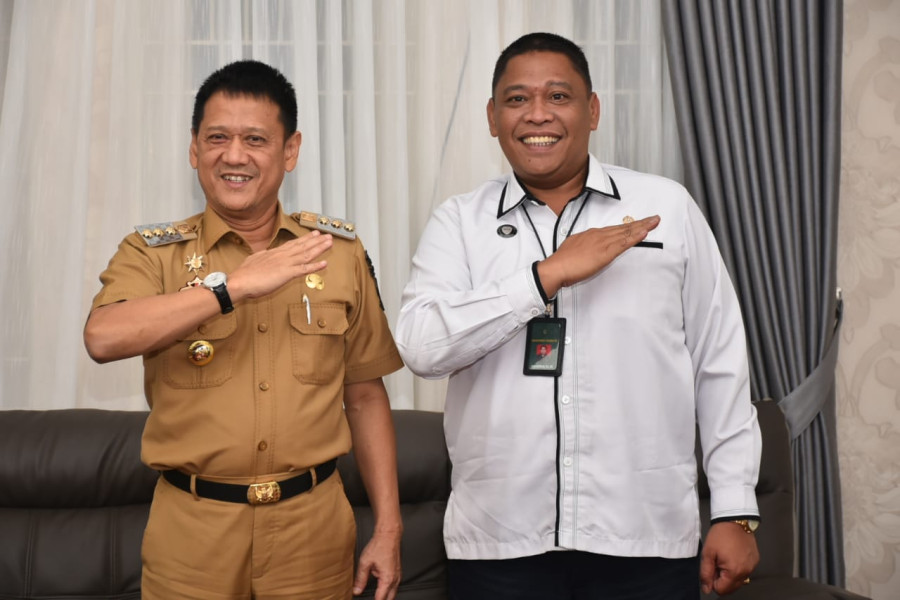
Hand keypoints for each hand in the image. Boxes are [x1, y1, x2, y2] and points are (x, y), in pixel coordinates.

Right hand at [228, 230, 332, 301]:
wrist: (239, 281)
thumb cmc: (244, 274)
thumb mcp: (254, 260)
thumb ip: (261, 256)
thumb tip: (264, 253)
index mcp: (274, 252)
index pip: (293, 244)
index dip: (304, 239)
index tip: (313, 234)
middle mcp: (282, 255)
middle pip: (302, 246)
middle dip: (316, 241)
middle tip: (327, 235)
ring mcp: (285, 263)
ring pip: (306, 254)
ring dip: (319, 248)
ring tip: (329, 243)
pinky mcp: (287, 273)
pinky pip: (305, 269)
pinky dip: (316, 266)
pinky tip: (325, 263)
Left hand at [353, 529, 401, 599]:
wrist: (389, 535)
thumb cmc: (380, 545)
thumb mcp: (365, 563)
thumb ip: (361, 579)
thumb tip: (357, 590)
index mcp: (387, 579)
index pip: (380, 599)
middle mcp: (395, 579)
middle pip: (389, 599)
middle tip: (373, 599)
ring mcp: (397, 575)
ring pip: (393, 593)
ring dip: (385, 595)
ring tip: (376, 596)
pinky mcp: (397, 572)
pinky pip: (394, 585)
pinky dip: (387, 589)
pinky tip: (380, 586)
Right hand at [536, 215, 659, 296]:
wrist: (557, 267)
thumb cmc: (562, 262)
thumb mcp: (574, 248)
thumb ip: (584, 246)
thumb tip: (588, 248)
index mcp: (591, 234)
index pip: (614, 229)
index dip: (628, 226)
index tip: (638, 223)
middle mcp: (599, 235)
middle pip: (623, 228)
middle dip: (640, 223)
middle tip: (654, 218)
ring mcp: (603, 242)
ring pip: (626, 233)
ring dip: (642, 227)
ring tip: (654, 222)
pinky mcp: (606, 252)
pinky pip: (624, 243)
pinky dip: (636, 237)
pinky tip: (645, 233)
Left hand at [700, 522, 759, 594]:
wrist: (735, 520)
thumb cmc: (720, 535)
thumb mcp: (708, 554)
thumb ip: (706, 573)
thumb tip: (706, 589)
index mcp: (734, 571)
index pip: (721, 590)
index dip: (713, 581)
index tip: (712, 568)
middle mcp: (746, 572)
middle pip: (731, 587)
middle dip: (722, 579)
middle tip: (717, 563)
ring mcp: (752, 567)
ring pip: (738, 580)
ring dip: (730, 574)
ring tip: (725, 558)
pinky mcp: (755, 561)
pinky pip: (745, 571)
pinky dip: (738, 568)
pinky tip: (733, 556)